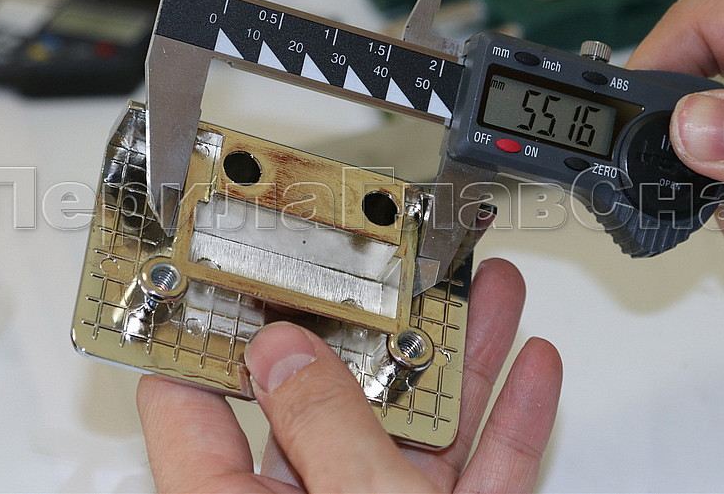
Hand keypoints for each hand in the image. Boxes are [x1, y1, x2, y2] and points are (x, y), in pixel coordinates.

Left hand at [137, 258, 561, 492]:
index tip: (224, 259)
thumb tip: (286, 350)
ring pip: (420, 420)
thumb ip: (320, 429)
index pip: (192, 399)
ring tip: (480, 284)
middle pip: (328, 393)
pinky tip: (532, 364)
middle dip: (375, 318)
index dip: (206, 323)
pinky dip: (510, 418)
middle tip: (387, 257)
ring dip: (460, 349)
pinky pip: (482, 465)